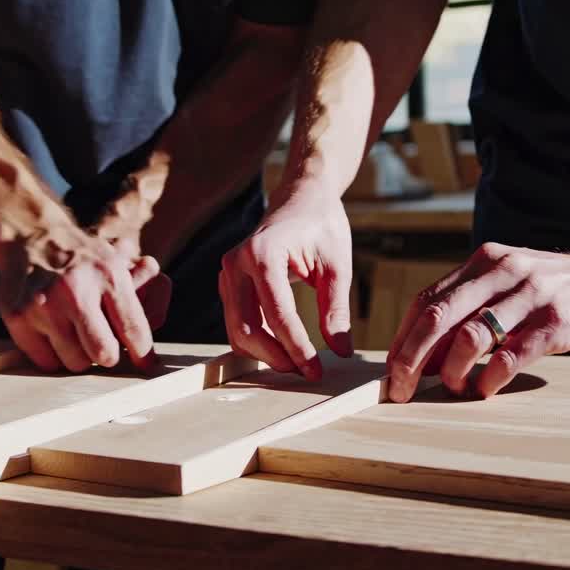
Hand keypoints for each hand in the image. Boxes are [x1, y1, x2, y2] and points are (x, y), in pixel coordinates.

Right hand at [0, 224, 167, 372]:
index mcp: (108, 275)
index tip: (145, 363)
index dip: (143, 354)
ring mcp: (44, 305)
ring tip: (76, 333)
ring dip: (80, 356)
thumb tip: (153, 346)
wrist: (32, 235)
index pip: (133, 330)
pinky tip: (54, 333)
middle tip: (105, 347)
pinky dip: (53, 355)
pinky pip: (45, 361)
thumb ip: (146, 294)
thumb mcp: (119, 262)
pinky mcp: (18, 317)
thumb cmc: (83, 257)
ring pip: (74, 362)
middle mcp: (75, 290)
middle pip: (105, 354)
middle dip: (109, 356)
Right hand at [219, 181, 353, 380]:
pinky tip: (283, 350)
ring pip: (236, 329)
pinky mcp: (229, 282)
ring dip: (264, 353)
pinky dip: (257, 341)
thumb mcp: (337, 266)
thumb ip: (336, 309)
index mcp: (262, 253)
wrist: (301, 196)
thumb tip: (342, 351)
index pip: (277, 314)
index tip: (317, 370)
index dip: (297, 347)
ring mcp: (227, 272)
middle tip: (306, 373)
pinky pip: (237, 320)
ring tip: (298, 364)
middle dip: (276, 356)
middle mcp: (235, 263)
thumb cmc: (321, 225)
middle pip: (246, 328)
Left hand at [386, 242, 569, 402]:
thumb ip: (476, 305)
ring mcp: (531, 295)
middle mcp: (503, 272)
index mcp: (485, 262)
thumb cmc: (566, 288)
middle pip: (435, 317)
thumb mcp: (514, 281)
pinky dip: (490, 377)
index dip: (402, 338)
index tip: (390, 372)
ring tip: (450, 389)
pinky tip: (485, 390)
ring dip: (449, 371)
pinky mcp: (559, 322)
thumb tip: (429, 353)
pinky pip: (512, 354)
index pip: (426, 301)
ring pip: (468, 336)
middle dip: (409, 359)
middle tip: (398, 390)